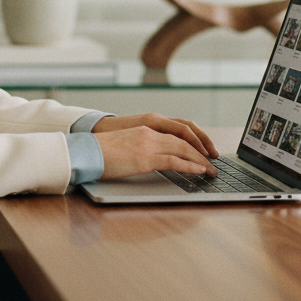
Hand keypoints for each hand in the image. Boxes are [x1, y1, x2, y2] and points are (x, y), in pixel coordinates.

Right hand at [91, 113, 217, 179]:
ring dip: (200, 160)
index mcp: (146, 129)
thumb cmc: (102, 152)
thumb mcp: (126, 145)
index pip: (177, 133)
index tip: (204, 152)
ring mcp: (148, 145)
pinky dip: (190, 166)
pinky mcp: (144, 158)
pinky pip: (174, 161)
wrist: (86, 151)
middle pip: (184, 140)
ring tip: (211, 170)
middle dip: (202, 152)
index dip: (194, 142)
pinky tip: (199, 171)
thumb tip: (152, 159)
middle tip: (214, 163)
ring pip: (183, 149)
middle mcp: (150, 133)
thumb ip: (142, 147)